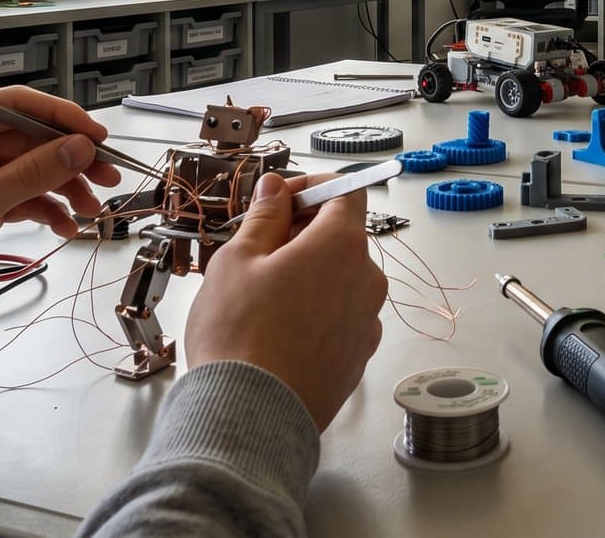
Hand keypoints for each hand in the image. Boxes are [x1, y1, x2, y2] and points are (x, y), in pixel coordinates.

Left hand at [0, 86, 121, 340]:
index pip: (17, 106)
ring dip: (63, 189)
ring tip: (91, 211)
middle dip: (70, 162)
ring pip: (31, 171)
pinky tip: (64, 227)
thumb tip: (80, 147)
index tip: (98, 138)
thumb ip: (30, 175)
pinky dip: (45, 210)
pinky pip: (21, 197)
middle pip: (31, 140)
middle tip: (109, 178)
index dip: (62, 119)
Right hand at [184, 173, 386, 431]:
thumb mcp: (237, 259)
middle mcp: (367, 280)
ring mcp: (367, 322)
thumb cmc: (238, 336)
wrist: (248, 416)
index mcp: (342, 246)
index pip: (345, 192)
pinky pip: (341, 318)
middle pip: (343, 238)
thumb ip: (264, 217)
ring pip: (341, 280)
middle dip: (304, 234)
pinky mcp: (358, 357)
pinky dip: (316, 312)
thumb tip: (276, 189)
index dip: (311, 188)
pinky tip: (278, 329)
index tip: (279, 200)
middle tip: (257, 249)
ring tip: (261, 296)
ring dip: (310, 275)